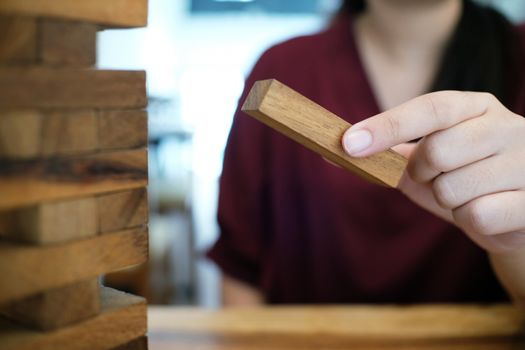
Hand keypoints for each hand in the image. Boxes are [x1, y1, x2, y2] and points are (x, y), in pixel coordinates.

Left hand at [342, 91, 524, 253]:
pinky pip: (477, 216)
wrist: (514, 213)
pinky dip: (470, 221)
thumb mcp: (427, 163)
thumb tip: (333, 151)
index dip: (386, 126)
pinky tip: (489, 212)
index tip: (348, 143)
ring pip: (452, 189)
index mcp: (476, 108)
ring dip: (448, 201)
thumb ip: (388, 154)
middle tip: (439, 178)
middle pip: (436, 152)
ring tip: (469, 196)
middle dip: (424, 174)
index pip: (430, 108)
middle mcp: (507, 126)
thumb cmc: (463, 180)